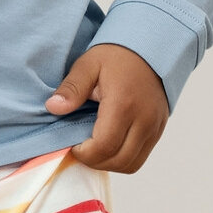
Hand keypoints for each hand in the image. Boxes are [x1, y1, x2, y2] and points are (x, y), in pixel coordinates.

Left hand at [46, 42, 170, 172]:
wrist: (150, 47)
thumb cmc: (117, 55)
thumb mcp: (89, 64)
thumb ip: (72, 88)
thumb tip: (53, 107)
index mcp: (124, 104)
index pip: (104, 146)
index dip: (84, 153)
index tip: (72, 143)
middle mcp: (144, 119)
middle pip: (118, 161)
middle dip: (94, 161)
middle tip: (81, 147)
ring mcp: (155, 126)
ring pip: (131, 164)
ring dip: (109, 162)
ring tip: (95, 147)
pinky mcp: (159, 129)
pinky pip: (141, 157)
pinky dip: (123, 158)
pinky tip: (110, 143)